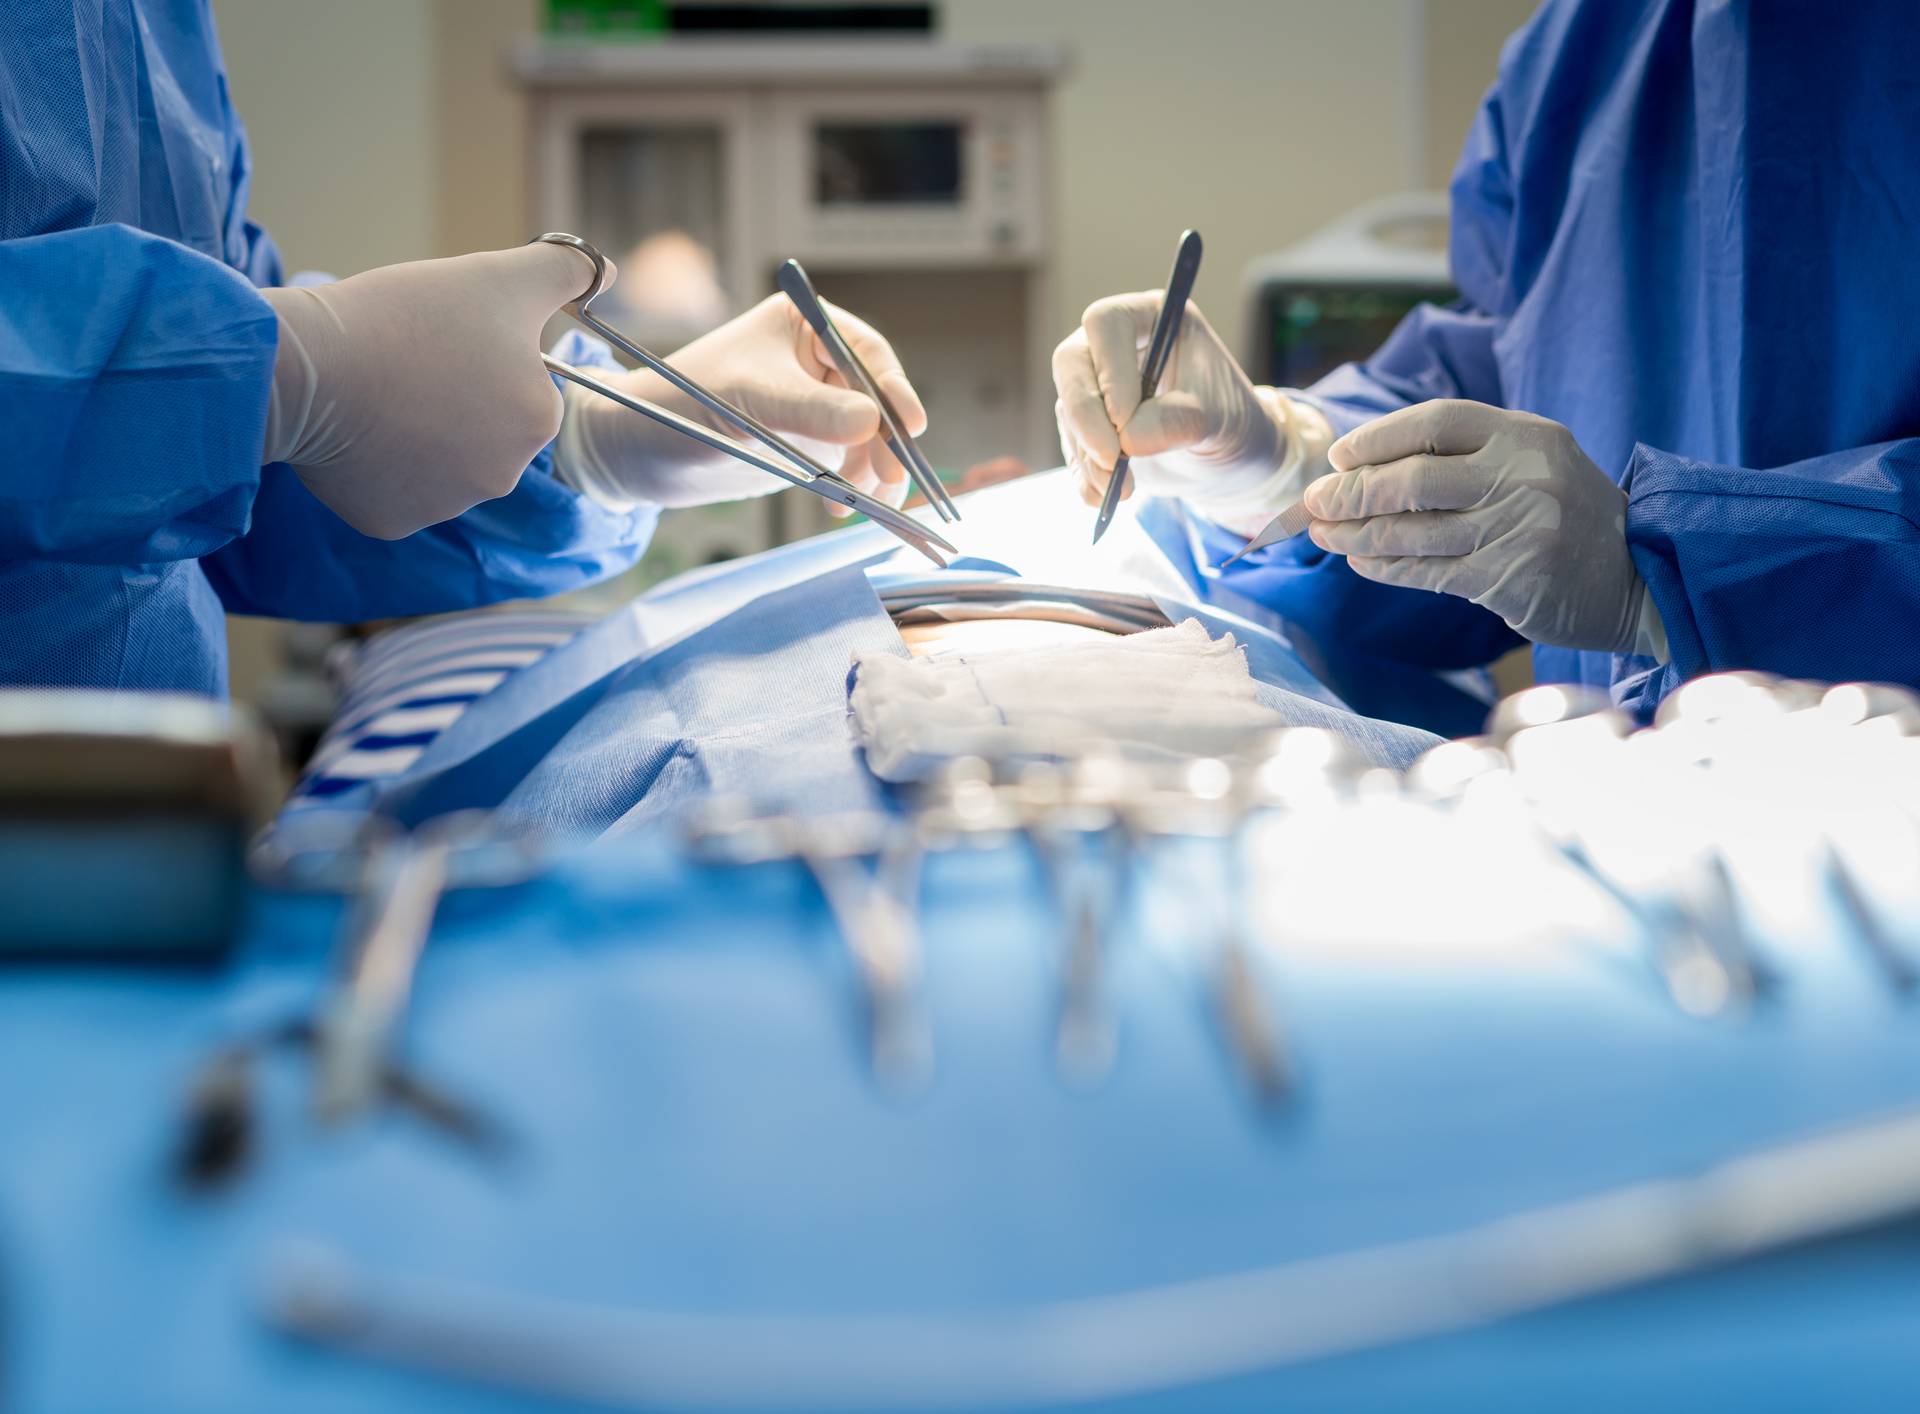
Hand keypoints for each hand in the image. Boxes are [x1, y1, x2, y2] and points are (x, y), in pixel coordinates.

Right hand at [262, 242, 600, 539]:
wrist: (306, 369)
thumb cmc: (407, 318)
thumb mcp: (498, 277)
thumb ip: (565, 270)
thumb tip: (608, 272)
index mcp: (537, 421)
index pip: (518, 385)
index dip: (480, 355)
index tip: (440, 338)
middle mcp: (502, 477)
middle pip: (481, 427)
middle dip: (452, 398)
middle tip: (405, 363)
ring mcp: (446, 507)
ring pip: (437, 459)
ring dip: (414, 431)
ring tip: (376, 392)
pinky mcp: (392, 522)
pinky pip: (393, 489)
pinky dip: (376, 462)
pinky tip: (354, 429)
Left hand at [553, 294, 925, 512]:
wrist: (640, 451)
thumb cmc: (683, 404)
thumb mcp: (751, 403)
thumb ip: (812, 411)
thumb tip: (874, 421)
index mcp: (804, 326)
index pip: (867, 354)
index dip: (893, 390)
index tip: (911, 426)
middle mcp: (816, 362)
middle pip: (877, 399)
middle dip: (888, 441)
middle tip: (890, 477)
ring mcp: (816, 406)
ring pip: (870, 438)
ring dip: (875, 472)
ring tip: (866, 502)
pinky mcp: (808, 445)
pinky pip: (850, 465)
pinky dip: (854, 488)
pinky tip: (840, 509)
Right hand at [1051, 292, 1325, 533]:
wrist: (1230, 459)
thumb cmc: (1232, 422)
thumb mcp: (1217, 419)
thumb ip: (1176, 421)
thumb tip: (1127, 439)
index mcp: (1151, 318)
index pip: (1106, 324)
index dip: (1108, 370)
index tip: (1124, 418)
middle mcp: (1116, 345)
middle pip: (1071, 363)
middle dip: (1085, 417)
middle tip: (1110, 460)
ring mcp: (1097, 386)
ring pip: (1068, 410)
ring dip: (1089, 455)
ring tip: (1123, 489)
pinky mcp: (1089, 426)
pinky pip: (1072, 446)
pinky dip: (1084, 475)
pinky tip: (1104, 498)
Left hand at [1303, 400, 1663, 654]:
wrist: (1639, 577)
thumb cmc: (1568, 517)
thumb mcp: (1534, 464)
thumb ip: (1466, 459)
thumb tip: (1367, 468)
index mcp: (1525, 434)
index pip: (1436, 420)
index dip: (1379, 438)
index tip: (1339, 457)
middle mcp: (1522, 474)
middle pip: (1413, 478)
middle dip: (1352, 492)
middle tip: (1314, 503)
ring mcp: (1517, 526)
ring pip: (1412, 529)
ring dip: (1356, 533)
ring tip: (1323, 534)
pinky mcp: (1508, 577)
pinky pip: (1427, 570)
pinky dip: (1385, 566)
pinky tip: (1362, 562)